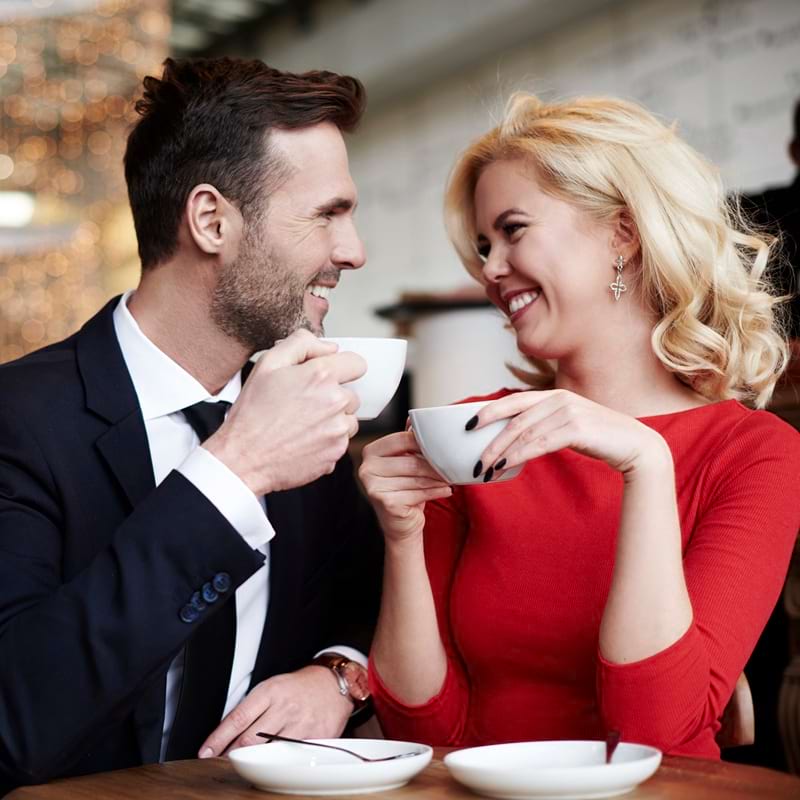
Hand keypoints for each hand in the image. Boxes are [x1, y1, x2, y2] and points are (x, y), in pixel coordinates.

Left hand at [198, 665, 352, 757]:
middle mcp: (284, 707)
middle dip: (231, 754)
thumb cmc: (298, 687)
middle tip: (218, 763)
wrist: (333, 684)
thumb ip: (252, 709)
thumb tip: (226, 735)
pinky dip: (280, 762)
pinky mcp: (316, 736)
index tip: (205, 752)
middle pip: (250, 739)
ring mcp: (301, 723)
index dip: (219, 738)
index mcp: (270, 691)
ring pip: (270, 750)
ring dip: (253, 761)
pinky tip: (274, 764)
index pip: (238, 718)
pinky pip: (293, 755)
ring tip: (243, 765)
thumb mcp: (272, 688)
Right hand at [205, 329, 365, 494]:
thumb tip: (330, 348)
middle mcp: (335, 402)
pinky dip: (327, 441)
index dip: (343, 367)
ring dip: (333, 420)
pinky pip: (341, 441)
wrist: (244, 458)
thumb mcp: (268, 364)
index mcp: (321, 376)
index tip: (330, 376)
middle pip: (352, 394)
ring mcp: (338, 430)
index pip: (358, 364)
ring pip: (349, 419)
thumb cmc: (252, 413)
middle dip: (334, 396)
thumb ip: (302, 344)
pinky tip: (303, 439)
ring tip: (303, 423)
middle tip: (305, 404)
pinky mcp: (336, 453)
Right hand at [358, 431, 451, 540]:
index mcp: (370, 452)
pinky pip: (418, 493)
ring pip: (417, 478)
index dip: (424, 442)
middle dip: (435, 464)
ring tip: (450, 478)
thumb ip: (408, 442)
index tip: (441, 445)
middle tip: (451, 465)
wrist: (400, 524)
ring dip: (438, 478)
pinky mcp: (386, 502)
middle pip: (411, 460)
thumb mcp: (404, 462)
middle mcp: (367, 468)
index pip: (401, 439)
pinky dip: (436, 491)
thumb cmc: (403, 490)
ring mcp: (374, 486)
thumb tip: (415, 419)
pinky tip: (446, 490)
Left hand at [471, 389, 671, 479]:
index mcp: (555, 395)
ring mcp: (569, 411)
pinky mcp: (576, 428)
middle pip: (514, 420)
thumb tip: (515, 439)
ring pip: (524, 434)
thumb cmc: (600, 438)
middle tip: (475, 460)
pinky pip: (539, 444)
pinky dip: (519, 456)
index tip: (468, 425)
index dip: (488, 412)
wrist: (636, 446)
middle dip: (490, 441)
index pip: (514, 401)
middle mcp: (560, 399)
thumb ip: (546, 424)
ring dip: (501, 453)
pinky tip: (506, 466)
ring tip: (486, 470)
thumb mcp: (569, 424)